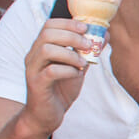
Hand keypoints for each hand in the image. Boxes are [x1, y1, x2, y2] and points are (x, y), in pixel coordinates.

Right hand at [20, 18, 95, 134]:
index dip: (68, 23)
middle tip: (89, 45)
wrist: (46, 115)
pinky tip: (76, 75)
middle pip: (47, 34)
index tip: (86, 28)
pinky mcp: (36, 85)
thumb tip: (105, 34)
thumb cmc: (61, 89)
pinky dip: (68, 70)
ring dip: (70, 54)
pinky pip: (50, 72)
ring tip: (84, 63)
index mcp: (41, 48)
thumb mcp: (78, 67)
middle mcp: (33, 56)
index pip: (49, 25)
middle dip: (72, 36)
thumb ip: (88, 51)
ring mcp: (33, 70)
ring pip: (46, 50)